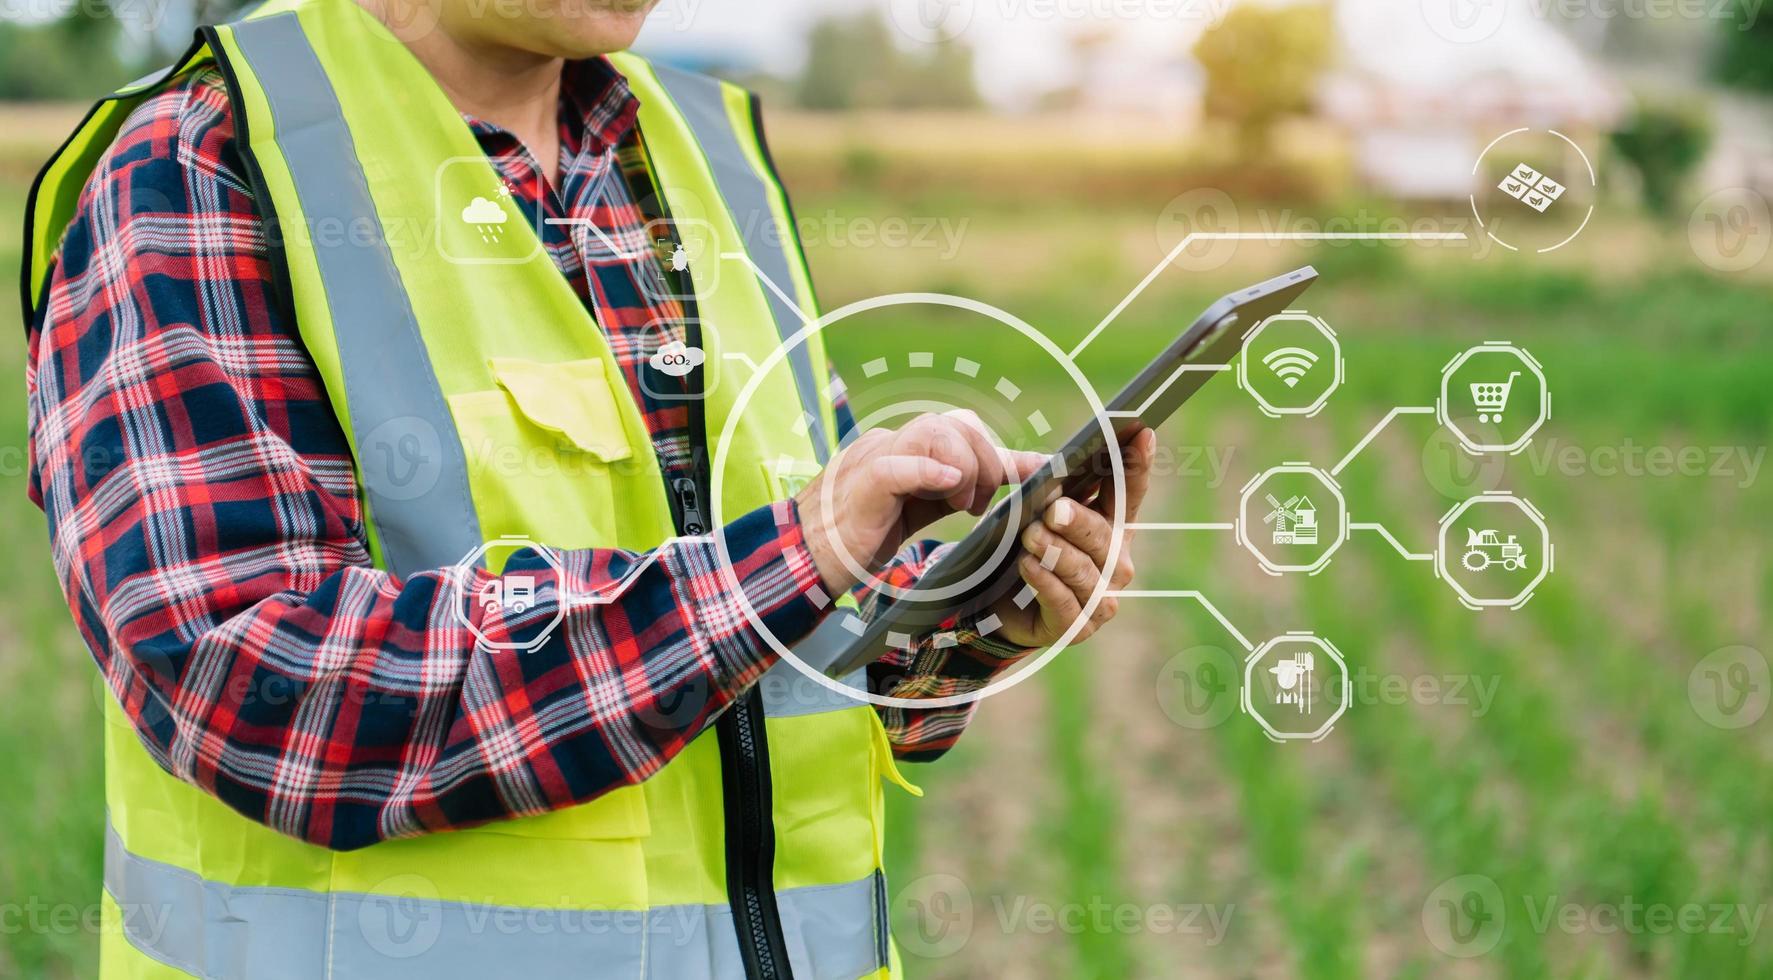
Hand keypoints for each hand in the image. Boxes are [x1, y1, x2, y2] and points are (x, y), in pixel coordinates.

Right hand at [797, 411, 1046, 594]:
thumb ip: (963, 489)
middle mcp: (893, 444)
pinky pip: (895, 465)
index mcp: (908, 449)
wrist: (809, 556)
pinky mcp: (861, 483)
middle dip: (983, 461)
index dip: (1002, 451)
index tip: (1041, 471)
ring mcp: (875, 457)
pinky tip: (947, 485)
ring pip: (931, 431)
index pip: (963, 430)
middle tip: (978, 504)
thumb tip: (1012, 478)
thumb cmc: (864, 532)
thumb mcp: (923, 508)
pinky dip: (927, 470)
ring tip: (962, 505)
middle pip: (954, 422)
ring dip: (962, 466)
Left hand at [990, 428, 1154, 648]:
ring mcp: (1100, 599)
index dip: (1136, 464)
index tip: (1140, 432)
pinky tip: (1029, 566)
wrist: (1001, 606)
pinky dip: (1046, 583)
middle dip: (1080, 521)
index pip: (1129, 493)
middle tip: (1055, 509)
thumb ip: (1048, 489)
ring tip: (1030, 536)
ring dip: (1056, 552)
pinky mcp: (1076, 628)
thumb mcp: (1034, 513)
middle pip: (1104, 536)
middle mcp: (1116, 564)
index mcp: (1113, 528)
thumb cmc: (1027, 548)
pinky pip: (1064, 603)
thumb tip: (1053, 461)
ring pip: (1082, 570)